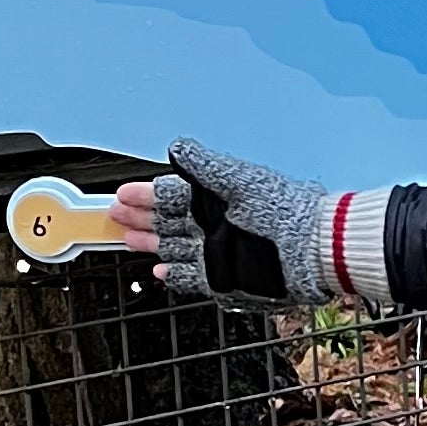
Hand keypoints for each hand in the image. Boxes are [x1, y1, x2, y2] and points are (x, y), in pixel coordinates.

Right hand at [123, 139, 336, 304]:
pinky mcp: (225, 278)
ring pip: (176, 247)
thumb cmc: (284, 210)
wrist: (311, 249)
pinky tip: (161, 268)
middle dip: (141, 218)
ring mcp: (219, 253)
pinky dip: (175, 273)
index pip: (172, 195)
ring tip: (128, 237)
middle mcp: (217, 225)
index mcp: (218, 199)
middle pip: (169, 222)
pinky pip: (193, 277)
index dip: (146, 195)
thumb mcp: (240, 180)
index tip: (123, 194)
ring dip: (151, 242)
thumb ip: (205, 166)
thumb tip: (178, 147)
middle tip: (116, 214)